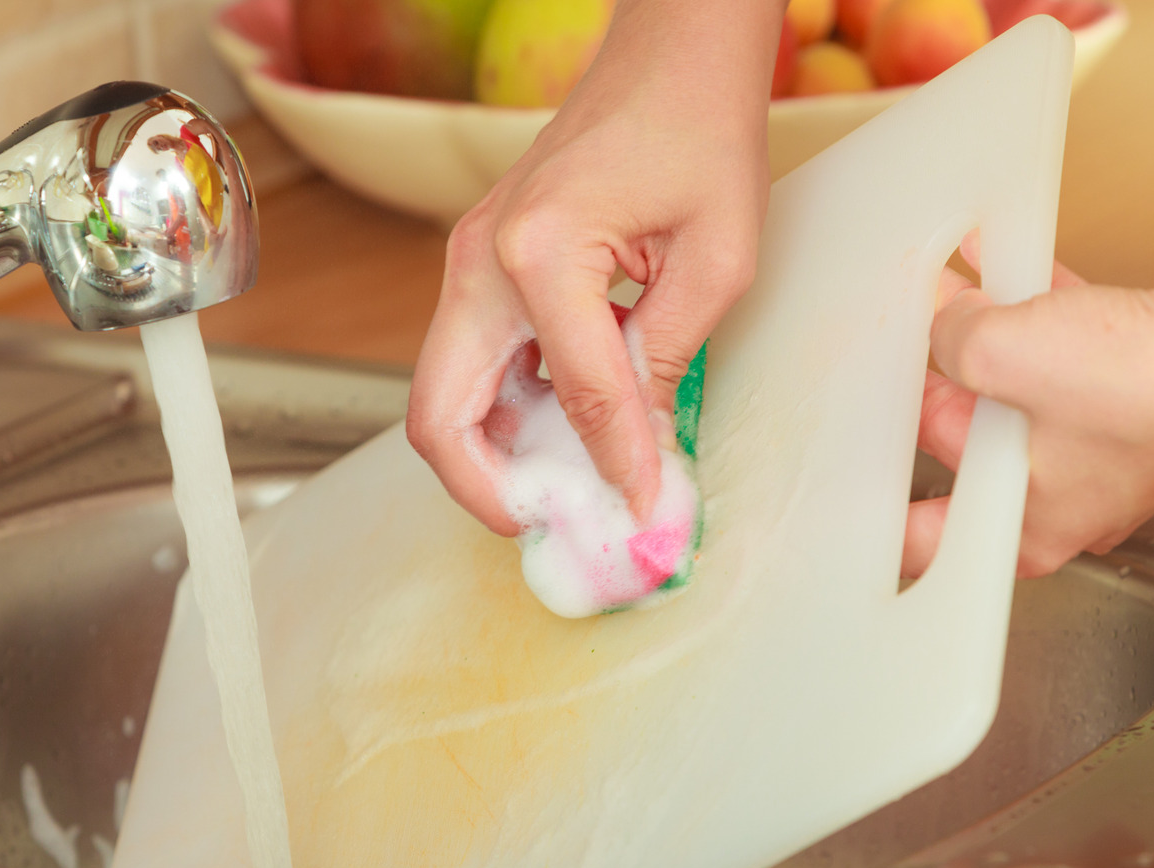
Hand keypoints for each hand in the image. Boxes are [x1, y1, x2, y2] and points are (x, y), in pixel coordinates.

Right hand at [406, 0, 779, 535]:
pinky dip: (503, 411)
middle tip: (552, 526)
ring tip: (565, 489)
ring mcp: (470, 260)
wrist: (668, 56)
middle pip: (439, 416)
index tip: (645, 516)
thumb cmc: (699, 132)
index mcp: (540, 251)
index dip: (614, 470)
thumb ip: (665, 363)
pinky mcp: (482, 264)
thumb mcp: (715, 261)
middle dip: (489, 490)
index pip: (575, 399)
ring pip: (444, 394)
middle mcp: (481, 258)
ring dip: (492, 454)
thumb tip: (639, 455)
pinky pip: (471, 361)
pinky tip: (563, 431)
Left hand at [903, 233, 1153, 577]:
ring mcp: (1102, 438)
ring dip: (984, 336)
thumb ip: (951, 341)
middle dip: (935, 387)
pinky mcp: (1134, 385)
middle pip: (968, 445)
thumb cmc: (1151, 390)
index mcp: (1026, 527)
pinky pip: (1067, 346)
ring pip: (1019, 389)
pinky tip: (1007, 263)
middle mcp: (1066, 493)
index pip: (928, 538)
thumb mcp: (1001, 355)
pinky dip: (1038, 310)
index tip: (848, 492)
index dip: (883, 513)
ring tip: (942, 292)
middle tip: (898, 348)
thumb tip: (946, 322)